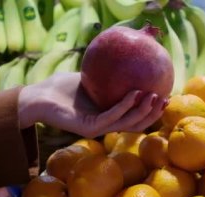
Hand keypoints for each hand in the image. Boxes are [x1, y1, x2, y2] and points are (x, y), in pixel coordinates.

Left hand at [18, 72, 167, 137]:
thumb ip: (109, 75)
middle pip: (136, 123)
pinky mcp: (89, 128)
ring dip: (143, 111)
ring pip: (127, 123)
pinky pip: (111, 117)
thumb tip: (128, 59)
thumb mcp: (92, 78)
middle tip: (165, 98)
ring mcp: (98, 128)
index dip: (152, 110)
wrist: (39, 97)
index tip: (165, 96)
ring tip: (154, 96)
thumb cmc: (63, 88)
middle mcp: (105, 125)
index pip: (135, 116)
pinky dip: (124, 106)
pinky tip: (135, 93)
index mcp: (108, 116)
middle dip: (153, 113)